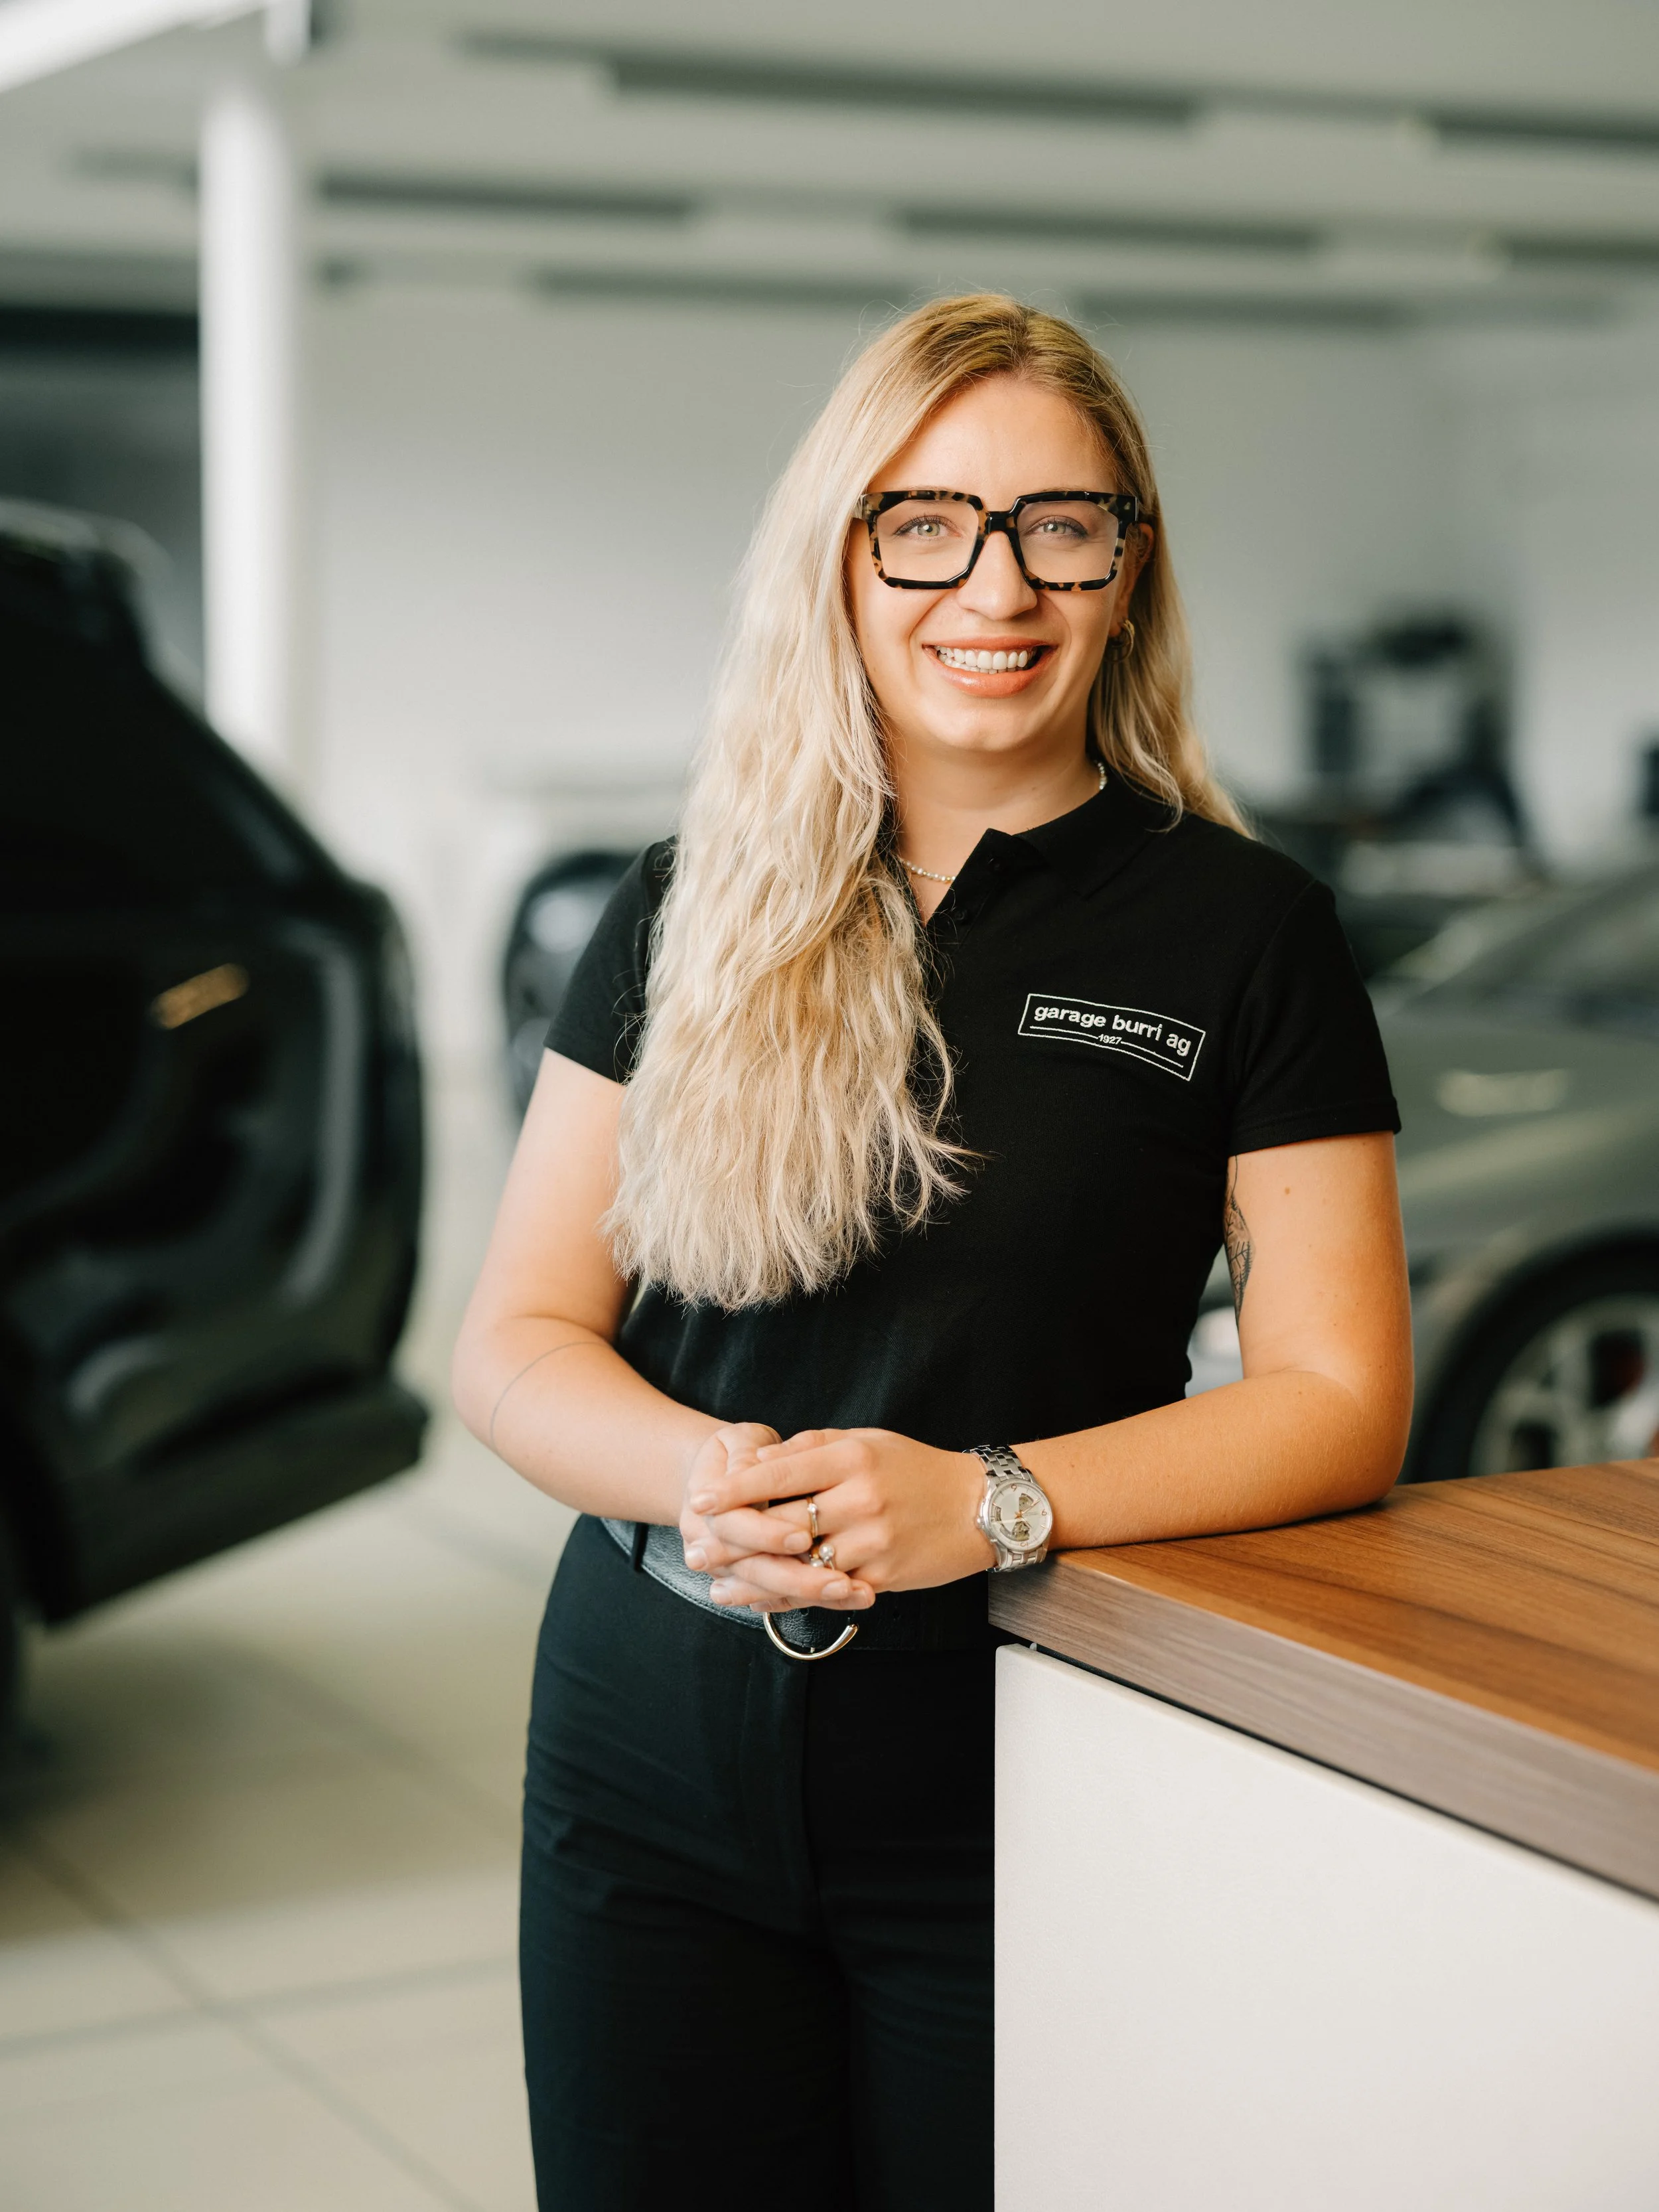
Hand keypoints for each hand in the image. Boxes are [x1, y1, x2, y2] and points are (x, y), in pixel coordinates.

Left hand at [689, 1428, 992, 1605]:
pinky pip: (827, 1590)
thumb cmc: (914, 1470)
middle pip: (782, 1524)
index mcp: (851, 1457)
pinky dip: (794, 1596)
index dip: (735, 1488)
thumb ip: (810, 1447)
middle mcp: (859, 1498)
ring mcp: (871, 1541)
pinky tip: (765, 1600)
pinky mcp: (882, 1575)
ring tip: (719, 1584)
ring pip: (801, 1565)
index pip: (779, 1473)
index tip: (701, 1499)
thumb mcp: (866, 1442)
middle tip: (696, 1548)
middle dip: (734, 1539)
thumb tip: (756, 1459)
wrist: (978, 1507)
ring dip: (756, 1577)